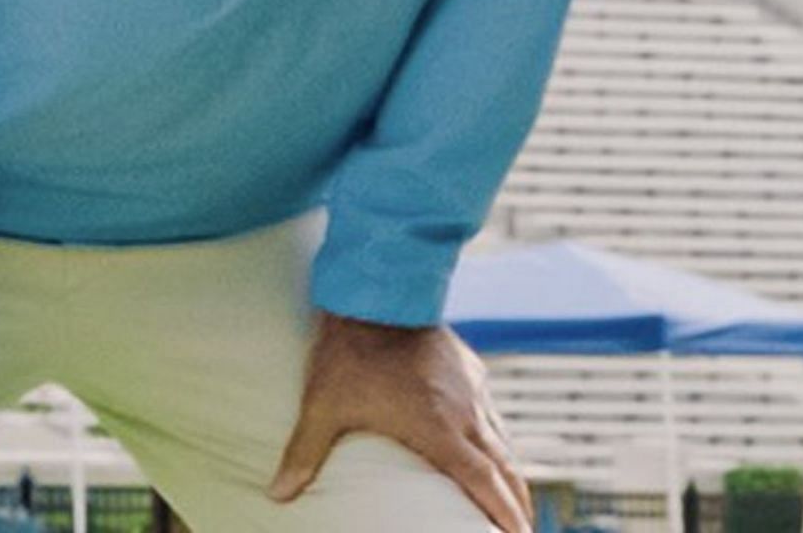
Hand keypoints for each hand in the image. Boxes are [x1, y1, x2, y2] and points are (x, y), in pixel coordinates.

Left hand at [268, 312, 533, 532]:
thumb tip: (277, 495)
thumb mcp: (323, 406)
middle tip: (524, 529)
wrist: (380, 293)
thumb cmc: (350, 353)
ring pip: (501, 438)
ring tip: (515, 496)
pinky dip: (497, 438)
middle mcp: (465, 410)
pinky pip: (490, 412)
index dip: (502, 511)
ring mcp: (472, 387)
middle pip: (504, 465)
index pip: (482, 479)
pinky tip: (491, 443)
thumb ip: (305, 453)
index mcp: (438, 428)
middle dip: (517, 500)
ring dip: (510, 470)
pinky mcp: (470, 368)